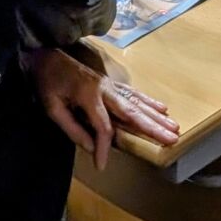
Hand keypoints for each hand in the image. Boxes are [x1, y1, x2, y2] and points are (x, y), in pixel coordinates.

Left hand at [25, 45, 178, 165]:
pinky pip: (133, 92)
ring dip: (156, 116)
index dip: (104, 147)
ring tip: (174, 128)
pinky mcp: (110, 81)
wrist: (45, 54)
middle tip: (171, 140)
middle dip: (152, 127)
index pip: (103, 127)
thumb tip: (91, 147)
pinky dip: (149, 101)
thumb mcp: (51, 107)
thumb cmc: (47, 82)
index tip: (101, 165)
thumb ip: (71, 128)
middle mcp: (104, 88)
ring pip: (137, 102)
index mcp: (88, 95)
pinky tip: (162, 109)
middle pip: (132, 111)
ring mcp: (109, 83)